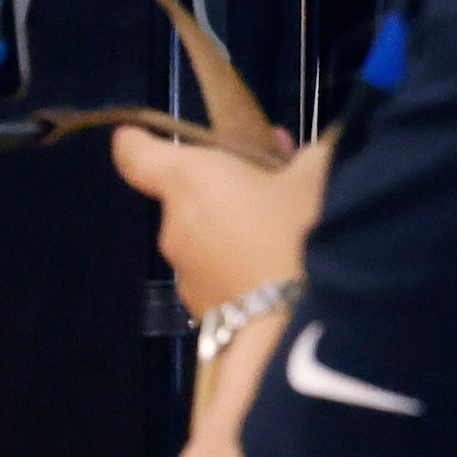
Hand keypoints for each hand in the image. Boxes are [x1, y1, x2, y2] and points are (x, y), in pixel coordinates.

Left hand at [112, 126, 330, 314]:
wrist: (304, 322)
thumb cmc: (304, 231)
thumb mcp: (320, 177)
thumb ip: (307, 159)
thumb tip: (310, 157)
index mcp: (189, 182)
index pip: (136, 156)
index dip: (136, 141)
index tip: (137, 134)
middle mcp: (173, 226)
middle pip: (187, 197)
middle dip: (223, 188)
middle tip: (273, 182)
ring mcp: (184, 273)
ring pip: (205, 237)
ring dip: (233, 229)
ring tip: (286, 233)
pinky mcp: (202, 310)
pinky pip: (218, 273)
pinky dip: (240, 265)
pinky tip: (281, 272)